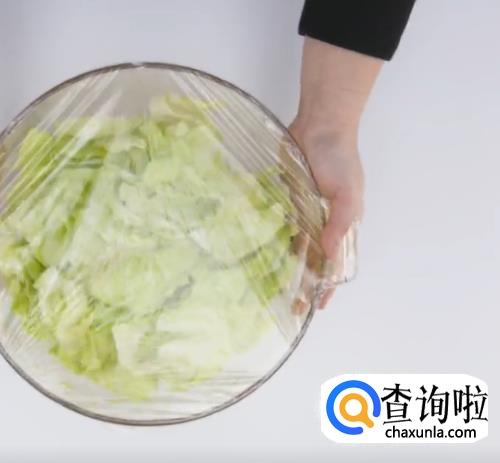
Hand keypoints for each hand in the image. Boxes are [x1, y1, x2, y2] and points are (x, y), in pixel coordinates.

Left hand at [288, 120, 363, 307]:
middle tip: (291, 304)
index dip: (330, 283)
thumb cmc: (340, 157)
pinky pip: (282, 225)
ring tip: (275, 287)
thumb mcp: (348, 191)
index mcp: (344, 223)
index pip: (337, 261)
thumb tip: (329, 250)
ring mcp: (307, 210)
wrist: (320, 125)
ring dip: (289, 265)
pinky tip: (265, 255)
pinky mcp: (290, 199)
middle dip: (306, 281)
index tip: (319, 305)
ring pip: (297, 245)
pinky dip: (276, 240)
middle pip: (315, 258)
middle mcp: (325, 221)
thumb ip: (339, 222)